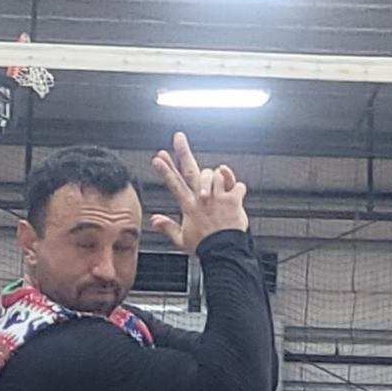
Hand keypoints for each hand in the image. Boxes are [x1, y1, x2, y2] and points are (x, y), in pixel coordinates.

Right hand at [149, 132, 248, 253]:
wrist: (223, 252)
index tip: (158, 157)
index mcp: (189, 206)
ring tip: (215, 184)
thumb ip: (167, 227)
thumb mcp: (182, 240)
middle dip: (183, 152)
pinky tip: (234, 188)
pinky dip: (237, 185)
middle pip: (191, 169)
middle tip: (178, 138)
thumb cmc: (204, 247)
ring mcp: (218, 197)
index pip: (174, 183)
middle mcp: (202, 198)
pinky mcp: (233, 200)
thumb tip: (154, 220)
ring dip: (216, 177)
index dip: (165, 169)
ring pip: (215, 173)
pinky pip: (237, 184)